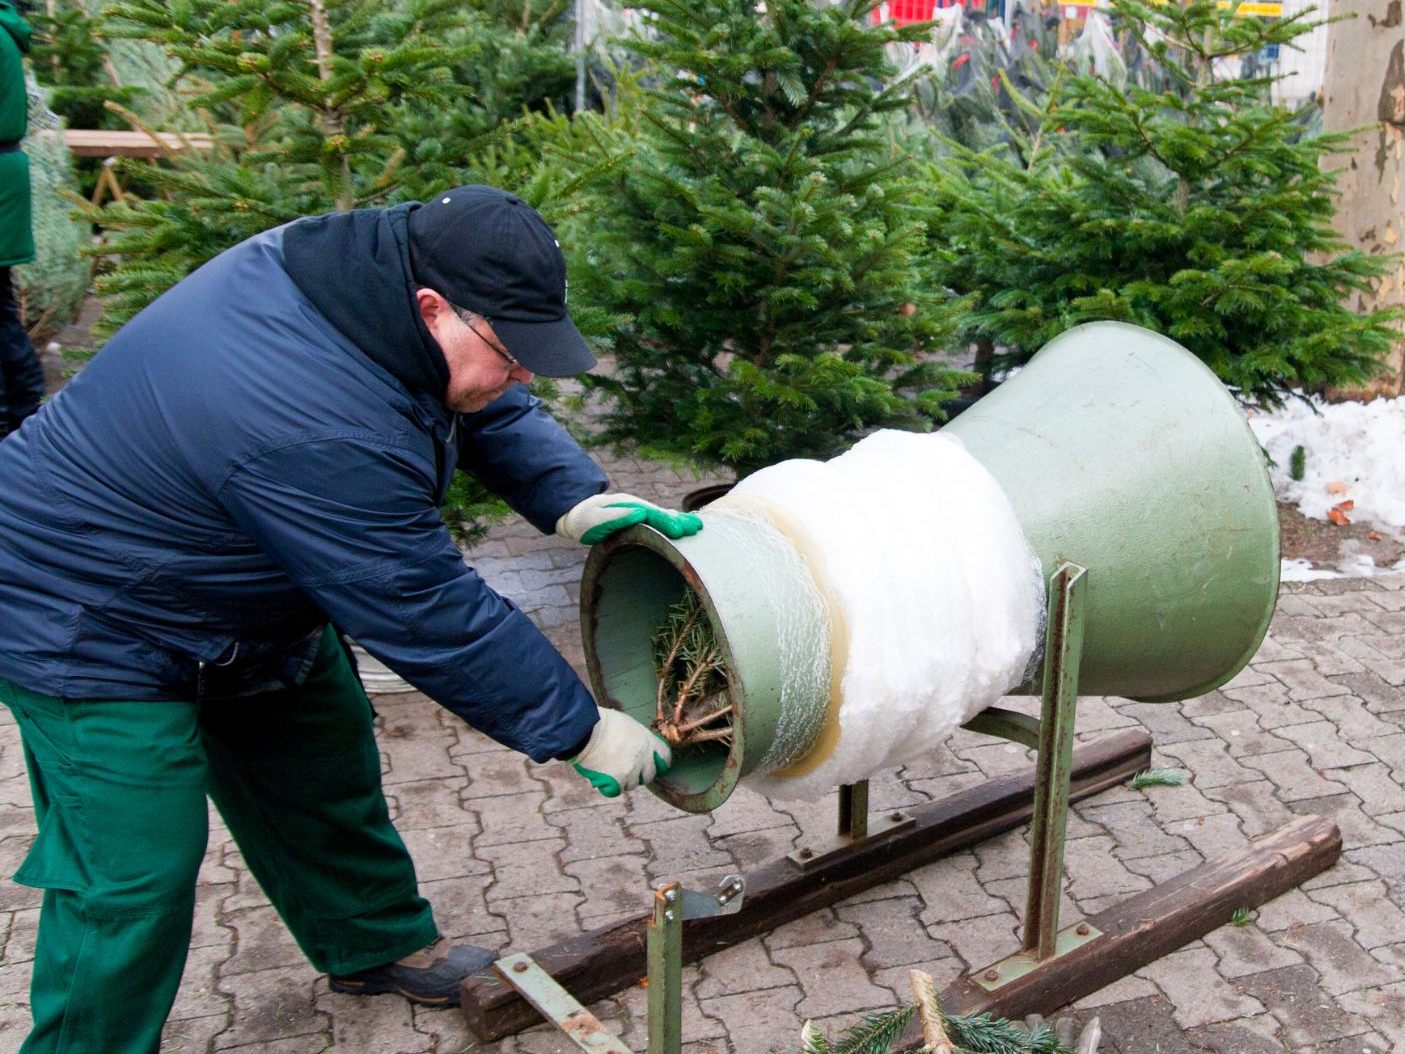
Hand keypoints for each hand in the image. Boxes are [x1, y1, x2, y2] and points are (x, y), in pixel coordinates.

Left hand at [556, 493, 702, 544]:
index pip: (651, 514)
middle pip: (662, 514)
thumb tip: (641, 512)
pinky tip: (683, 527)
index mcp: (629, 506)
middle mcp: (637, 507)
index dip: (666, 522)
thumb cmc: (585, 521)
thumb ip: (616, 516)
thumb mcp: (596, 519)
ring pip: (663, 516)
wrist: (578, 514)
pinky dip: (672, 523)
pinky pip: (658, 521)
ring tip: (698, 527)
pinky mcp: (639, 519)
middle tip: (697, 528)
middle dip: (679, 521)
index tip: (680, 531)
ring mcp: (639, 512)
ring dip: (680, 521)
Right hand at [569, 709, 671, 797]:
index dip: (659, 762)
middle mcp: (644, 758)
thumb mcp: (627, 725)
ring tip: (607, 768)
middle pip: (649, 775)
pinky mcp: (617, 781)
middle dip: (639, 774)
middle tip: (625, 769)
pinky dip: (607, 786)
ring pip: (631, 784)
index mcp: (648, 740)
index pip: (665, 757)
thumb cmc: (602, 723)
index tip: (655, 764)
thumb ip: (636, 738)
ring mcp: (631, 771)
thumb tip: (635, 747)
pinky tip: (599, 776)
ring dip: (621, 780)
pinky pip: (615, 791)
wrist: (586, 730)